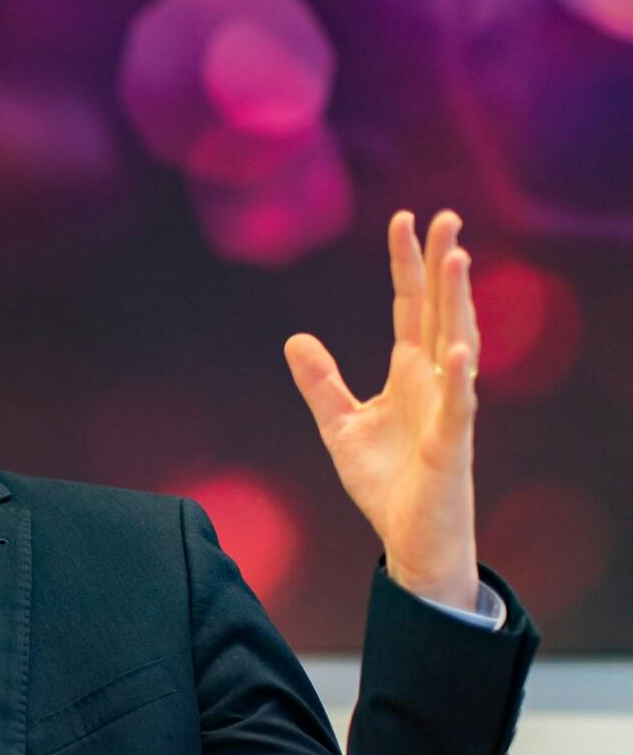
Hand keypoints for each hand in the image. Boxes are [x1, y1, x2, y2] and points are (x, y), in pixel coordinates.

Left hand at [283, 210, 480, 610]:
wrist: (410, 539)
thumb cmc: (386, 483)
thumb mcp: (339, 426)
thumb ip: (321, 383)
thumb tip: (296, 338)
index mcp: (409, 373)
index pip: (410, 307)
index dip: (406, 265)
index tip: (404, 220)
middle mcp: (435, 381)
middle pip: (438, 312)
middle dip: (441, 265)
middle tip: (446, 216)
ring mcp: (447, 409)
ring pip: (456, 344)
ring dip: (456, 302)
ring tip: (456, 257)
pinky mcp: (451, 445)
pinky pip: (458, 406)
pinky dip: (459, 377)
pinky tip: (457, 348)